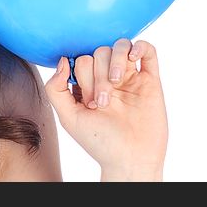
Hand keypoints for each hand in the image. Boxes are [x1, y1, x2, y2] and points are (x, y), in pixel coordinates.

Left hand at [44, 39, 167, 180]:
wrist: (131, 159)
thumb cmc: (100, 141)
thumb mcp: (68, 116)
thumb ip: (56, 88)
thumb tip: (64, 60)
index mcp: (88, 84)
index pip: (82, 60)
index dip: (82, 76)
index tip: (88, 102)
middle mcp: (108, 78)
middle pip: (99, 53)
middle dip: (97, 75)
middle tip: (102, 102)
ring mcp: (129, 78)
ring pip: (119, 47)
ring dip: (114, 60)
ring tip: (116, 82)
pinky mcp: (150, 81)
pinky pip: (148, 51)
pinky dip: (139, 46)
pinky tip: (133, 58)